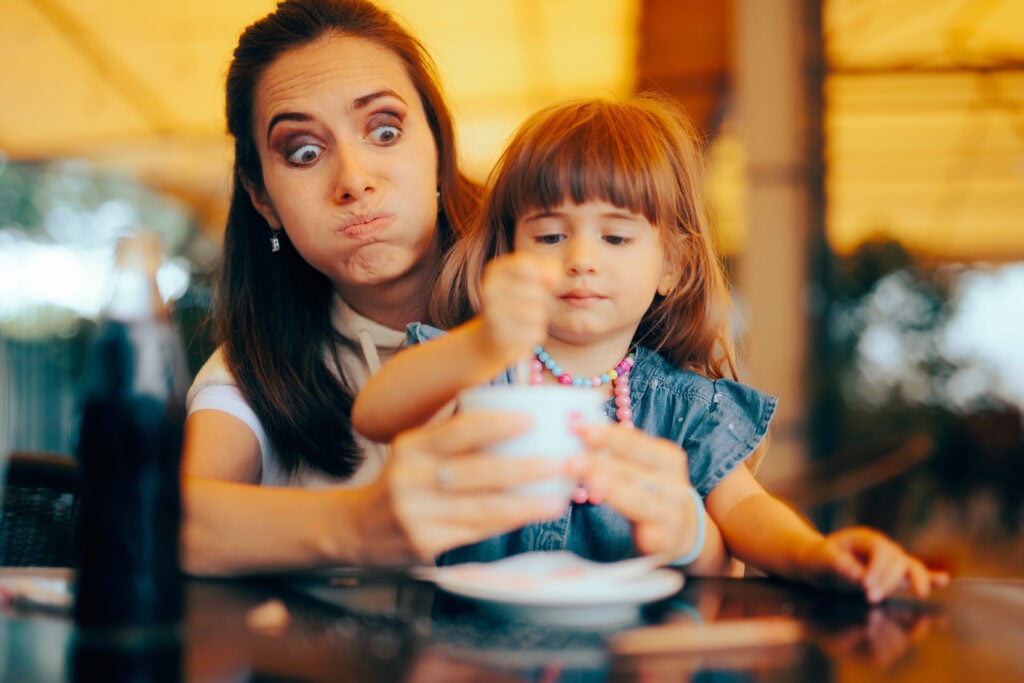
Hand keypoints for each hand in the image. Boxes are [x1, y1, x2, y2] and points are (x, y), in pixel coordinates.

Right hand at [373, 410, 579, 562]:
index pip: (457, 430)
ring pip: (483, 508)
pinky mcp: (425, 543)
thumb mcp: (413, 448)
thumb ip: (448, 426)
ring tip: (560, 497)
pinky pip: (476, 531)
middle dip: (526, 468)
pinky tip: (533, 515)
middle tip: (564, 463)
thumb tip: (492, 389)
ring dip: (527, 504)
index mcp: (412, 447)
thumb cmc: (400, 482)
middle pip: (478, 472)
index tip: (531, 419)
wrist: (354, 529)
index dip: (496, 424)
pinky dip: (508, 522)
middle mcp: (411, 479)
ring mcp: (417, 514)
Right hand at [478, 253, 558, 364]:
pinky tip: (522, 332)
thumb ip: (547, 268)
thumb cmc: (519, 301)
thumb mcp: (533, 278)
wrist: (493, 336)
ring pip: (537, 313)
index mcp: (496, 270)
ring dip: (540, 318)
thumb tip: (555, 278)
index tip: (550, 282)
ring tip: (527, 318)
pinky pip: (534, 333)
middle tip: (532, 304)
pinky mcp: (500, 336)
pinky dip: (534, 333)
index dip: (545, 275)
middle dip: (543, 301)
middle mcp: (489, 289)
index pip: (528, 266)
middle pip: (537, 292)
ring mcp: (492, 313)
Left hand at [578, 424, 700, 558]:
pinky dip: (621, 517)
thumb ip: (618, 451)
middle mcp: (674, 484)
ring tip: (585, 479)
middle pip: (633, 471)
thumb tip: (578, 427)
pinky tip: (601, 509)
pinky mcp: (662, 539)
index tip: (578, 427)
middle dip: (600, 462)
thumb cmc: (651, 491)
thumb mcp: (643, 467)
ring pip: (636, 498)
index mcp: (669, 459)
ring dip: (609, 487)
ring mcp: (671, 513)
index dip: (607, 435)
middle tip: (571, 458)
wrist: (681, 531)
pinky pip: (641, 529)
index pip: (635, 443)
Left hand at [797, 527, 949, 602]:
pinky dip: (929, 577)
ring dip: (915, 580)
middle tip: (871, 598)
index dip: (878, 569)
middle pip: (899, 560)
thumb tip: (859, 577)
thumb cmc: (818, 558)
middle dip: (890, 580)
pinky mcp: (893, 573)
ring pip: (911, 566)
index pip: (882, 551)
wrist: (816, 561)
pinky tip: (943, 580)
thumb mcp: (821, 559)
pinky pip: (914, 572)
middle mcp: (882, 547)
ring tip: (919, 593)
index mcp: (865, 538)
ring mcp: (890, 559)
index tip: (865, 587)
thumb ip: (839, 565)